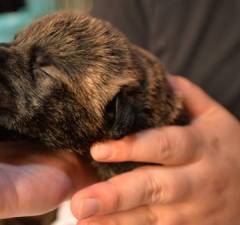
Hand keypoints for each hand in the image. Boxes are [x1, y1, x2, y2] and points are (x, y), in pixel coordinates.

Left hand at [71, 76, 239, 224]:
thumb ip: (186, 97)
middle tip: (80, 202)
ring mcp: (192, 212)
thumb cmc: (228, 150)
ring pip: (150, 218)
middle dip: (115, 195)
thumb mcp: (215, 119)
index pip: (163, 145)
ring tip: (83, 220)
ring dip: (115, 221)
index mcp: (200, 147)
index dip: (131, 147)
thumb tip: (155, 77)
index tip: (97, 150)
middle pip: (153, 187)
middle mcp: (195, 182)